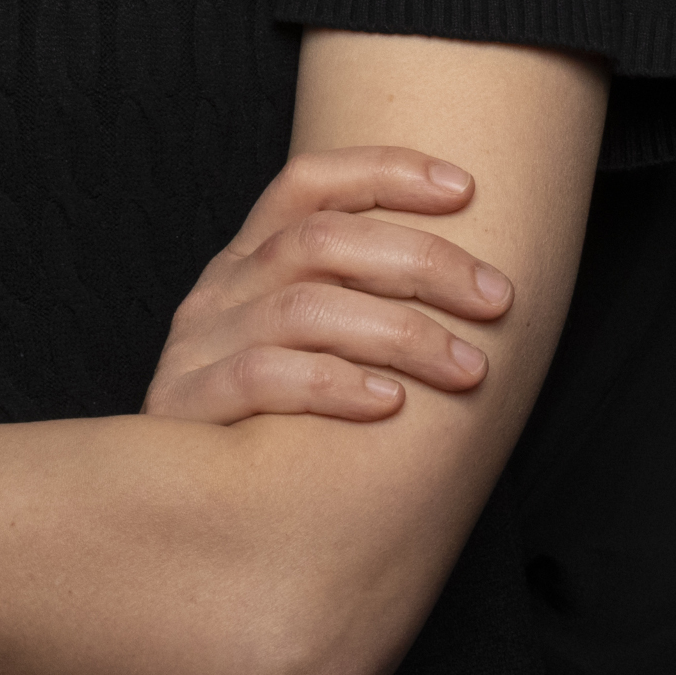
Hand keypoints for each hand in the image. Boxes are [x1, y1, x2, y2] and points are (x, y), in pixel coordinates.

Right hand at [144, 147, 515, 425]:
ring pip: (303, 308)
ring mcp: (199, 342)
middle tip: (498, 299)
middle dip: (422, 262)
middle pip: (320, 240)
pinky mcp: (185, 405)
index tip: (465, 188)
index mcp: (252, 255)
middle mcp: (224, 286)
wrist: (177, 502)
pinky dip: (333, 385)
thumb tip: (482, 286)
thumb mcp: (310, 341)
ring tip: (468, 368)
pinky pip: (261, 378)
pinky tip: (388, 404)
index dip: (384, 171)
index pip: (310, 182)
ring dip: (400, 332)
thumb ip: (364, 302)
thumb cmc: (276, 418)